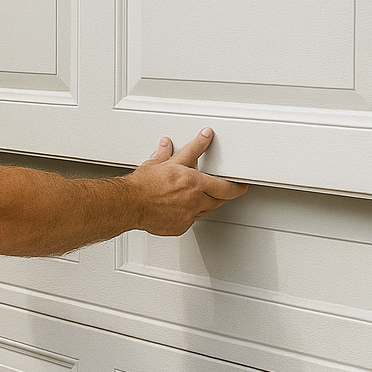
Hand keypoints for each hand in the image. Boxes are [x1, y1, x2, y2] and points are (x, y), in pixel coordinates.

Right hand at [127, 129, 248, 236]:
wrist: (129, 204)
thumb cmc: (142, 186)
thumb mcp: (158, 164)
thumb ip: (167, 154)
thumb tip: (167, 145)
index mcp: (193, 181)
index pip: (222, 181)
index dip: (236, 183)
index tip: (242, 183)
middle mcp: (194, 198)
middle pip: (220, 198)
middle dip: (225, 193)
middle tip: (229, 189)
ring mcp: (188, 214)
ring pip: (207, 209)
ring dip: (207, 201)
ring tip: (200, 195)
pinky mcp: (180, 226)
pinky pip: (192, 220)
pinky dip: (190, 213)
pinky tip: (183, 208)